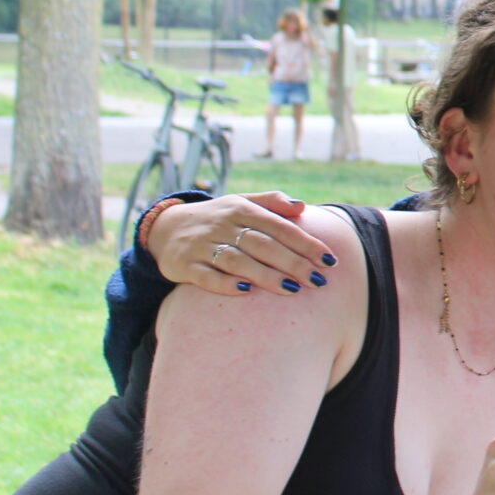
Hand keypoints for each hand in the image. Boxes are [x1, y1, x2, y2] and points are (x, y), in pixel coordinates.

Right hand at [148, 192, 332, 294]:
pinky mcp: (185, 265)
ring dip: (266, 275)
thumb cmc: (216, 219)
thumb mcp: (240, 203)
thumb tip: (301, 206)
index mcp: (241, 209)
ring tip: (292, 290)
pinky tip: (246, 291)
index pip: (280, 227)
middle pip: (263, 245)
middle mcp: (223, 225)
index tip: (329, 260)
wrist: (165, 229)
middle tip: (317, 281)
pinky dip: (226, 283)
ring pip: (238, 261)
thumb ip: (271, 203)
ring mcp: (202, 245)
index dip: (305, 243)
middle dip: (293, 263)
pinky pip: (206, 276)